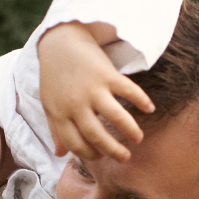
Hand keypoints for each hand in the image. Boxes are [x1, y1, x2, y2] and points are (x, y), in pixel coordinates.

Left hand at [38, 21, 154, 161]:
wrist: (60, 41)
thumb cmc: (54, 76)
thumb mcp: (49, 104)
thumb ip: (55, 129)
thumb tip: (59, 154)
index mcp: (59, 113)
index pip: (75, 143)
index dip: (89, 154)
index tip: (101, 157)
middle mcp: (75, 104)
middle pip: (96, 135)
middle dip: (113, 150)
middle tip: (125, 157)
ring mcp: (92, 89)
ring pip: (115, 116)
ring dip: (130, 130)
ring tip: (138, 138)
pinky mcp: (107, 74)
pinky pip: (129, 91)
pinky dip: (141, 100)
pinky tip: (149, 108)